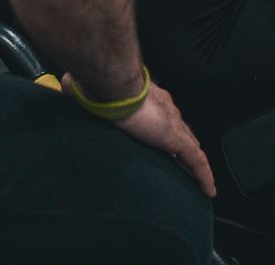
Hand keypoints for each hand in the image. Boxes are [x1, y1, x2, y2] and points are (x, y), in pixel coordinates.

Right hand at [79, 77, 216, 197]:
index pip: (162, 115)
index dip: (165, 127)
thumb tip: (65, 86)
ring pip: (192, 147)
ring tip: (201, 180)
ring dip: (196, 163)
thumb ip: (81, 89)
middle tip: (185, 162)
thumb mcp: (89, 88)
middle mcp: (165, 107)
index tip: (163, 137)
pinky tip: (208, 190)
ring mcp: (172, 123)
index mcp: (148, 96)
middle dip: (184, 145)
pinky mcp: (176, 138)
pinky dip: (203, 175)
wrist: (113, 84)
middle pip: (181, 130)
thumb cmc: (100, 84)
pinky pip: (197, 161)